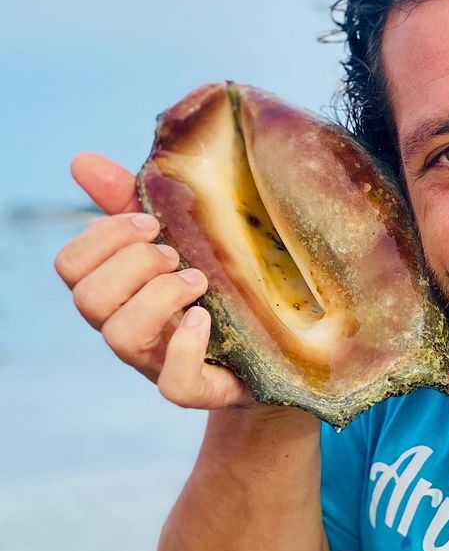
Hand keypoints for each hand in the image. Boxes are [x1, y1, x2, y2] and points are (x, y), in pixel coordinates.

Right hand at [54, 152, 250, 409]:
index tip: (151, 222)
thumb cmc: (217, 286)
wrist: (275, 348)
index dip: (102, 237)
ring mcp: (158, 363)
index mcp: (118, 291)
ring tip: (199, 280)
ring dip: (158, 296)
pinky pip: (172, 383)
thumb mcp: (180, 237)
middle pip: (88, 299)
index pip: (70, 266)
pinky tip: (204, 319)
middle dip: (132, 263)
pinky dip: (185, 345)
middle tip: (176, 253)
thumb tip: (82, 160)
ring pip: (120, 337)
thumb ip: (132, 201)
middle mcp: (129, 328)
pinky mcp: (195, 390)